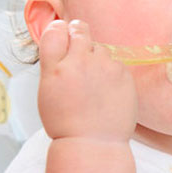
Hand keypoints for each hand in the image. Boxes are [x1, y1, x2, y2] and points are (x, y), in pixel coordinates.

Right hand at [37, 20, 137, 141]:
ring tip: (94, 84)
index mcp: (55, 68)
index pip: (56, 30)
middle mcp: (80, 62)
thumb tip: (63, 33)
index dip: (60, 29)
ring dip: (96, 58)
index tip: (63, 34)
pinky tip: (107, 91)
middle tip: (79, 53)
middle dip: (79, 35)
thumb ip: (54, 60)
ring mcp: (105, 66)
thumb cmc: (66, 120)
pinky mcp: (123, 73)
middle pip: (80, 30)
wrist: (94, 143)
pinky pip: (116, 63)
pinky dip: (112, 72)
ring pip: (100, 48)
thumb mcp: (48, 90)